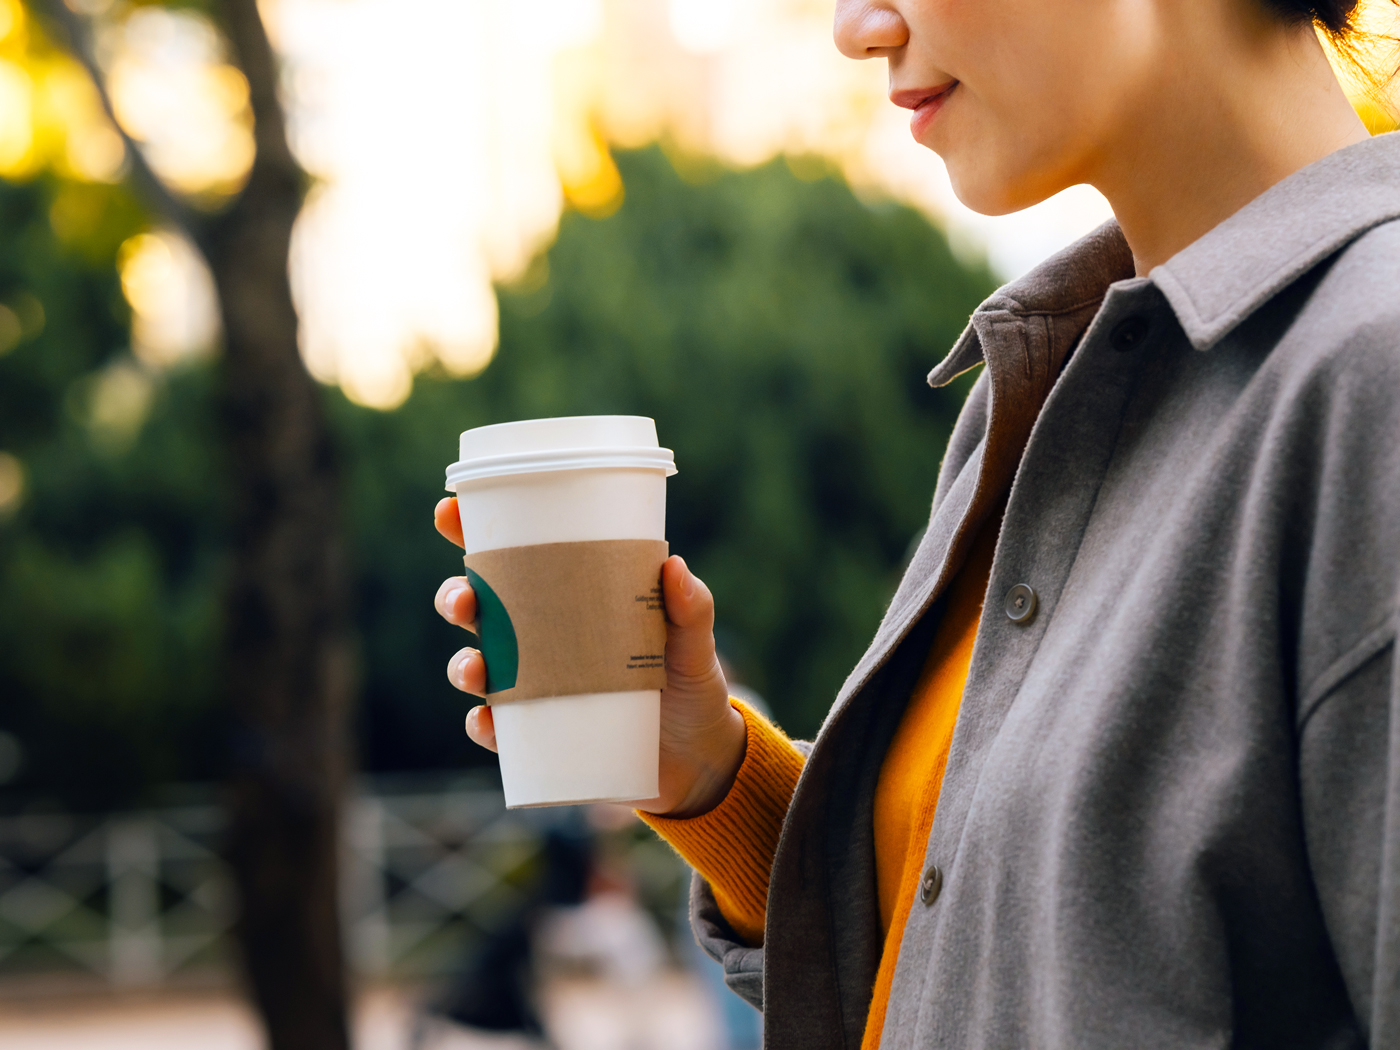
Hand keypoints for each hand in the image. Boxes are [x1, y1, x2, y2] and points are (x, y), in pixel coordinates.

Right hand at [433, 497, 747, 816]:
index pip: (513, 556)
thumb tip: (674, 568)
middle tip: (464, 600)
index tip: (450, 511)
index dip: (472, 530)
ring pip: (477, 667)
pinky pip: (497, 730)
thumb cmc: (690, 681)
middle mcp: (542, 638)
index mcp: (570, 597)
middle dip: (457, 598)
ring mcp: (536, 686)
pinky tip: (487, 721)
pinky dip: (484, 725)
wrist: (698, 755)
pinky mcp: (540, 733)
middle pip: (480, 609)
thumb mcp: (695, 641)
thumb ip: (692, 608)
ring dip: (462, 665)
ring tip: (475, 669)